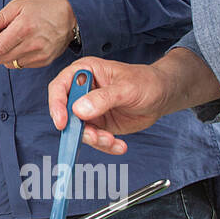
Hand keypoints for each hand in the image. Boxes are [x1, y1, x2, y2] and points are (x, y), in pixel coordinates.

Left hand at [0, 0, 75, 68]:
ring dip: (4, 55)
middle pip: (1, 58)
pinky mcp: (44, 61)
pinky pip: (22, 64)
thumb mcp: (19, 5)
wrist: (71, 16)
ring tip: (11, 40)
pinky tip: (22, 45)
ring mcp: (39, 55)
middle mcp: (32, 44)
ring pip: (10, 63)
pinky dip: (16, 57)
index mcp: (23, 28)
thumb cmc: (46, 8)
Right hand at [46, 56, 174, 153]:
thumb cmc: (146, 82)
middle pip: (66, 112)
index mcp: (85, 72)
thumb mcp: (126, 88)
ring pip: (80, 129)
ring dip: (94, 139)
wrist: (162, 96)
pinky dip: (105, 146)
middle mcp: (83, 91)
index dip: (56, 104)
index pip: (60, 87)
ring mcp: (90, 109)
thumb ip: (103, 98)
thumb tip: (78, 110)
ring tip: (112, 141)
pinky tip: (120, 146)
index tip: (62, 122)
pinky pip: (95, 138)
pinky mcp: (99, 124)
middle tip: (95, 136)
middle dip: (79, 128)